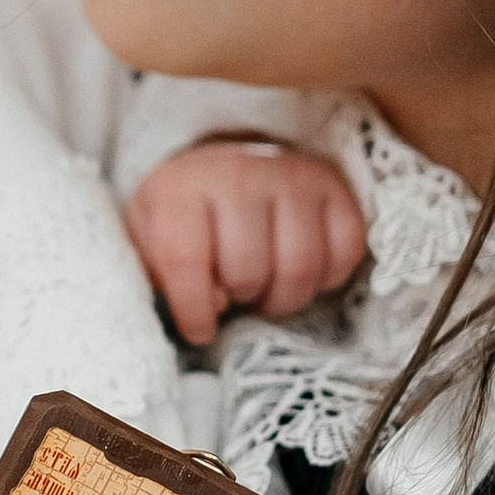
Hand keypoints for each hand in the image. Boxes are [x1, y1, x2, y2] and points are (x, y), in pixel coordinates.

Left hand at [127, 141, 367, 345]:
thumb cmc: (186, 213)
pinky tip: (302, 271)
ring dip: (283, 297)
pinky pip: (345, 252)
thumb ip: (160, 273)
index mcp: (182, 187)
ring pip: (299, 269)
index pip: (183, 259)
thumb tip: (212, 307)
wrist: (226, 164)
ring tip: (265, 287)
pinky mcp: (332, 186)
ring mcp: (292, 175)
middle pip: (248, 271)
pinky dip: (327, 278)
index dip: (192, 310)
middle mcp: (239, 173)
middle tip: (237, 291)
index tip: (199, 330)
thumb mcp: (149, 236)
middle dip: (241, 298)